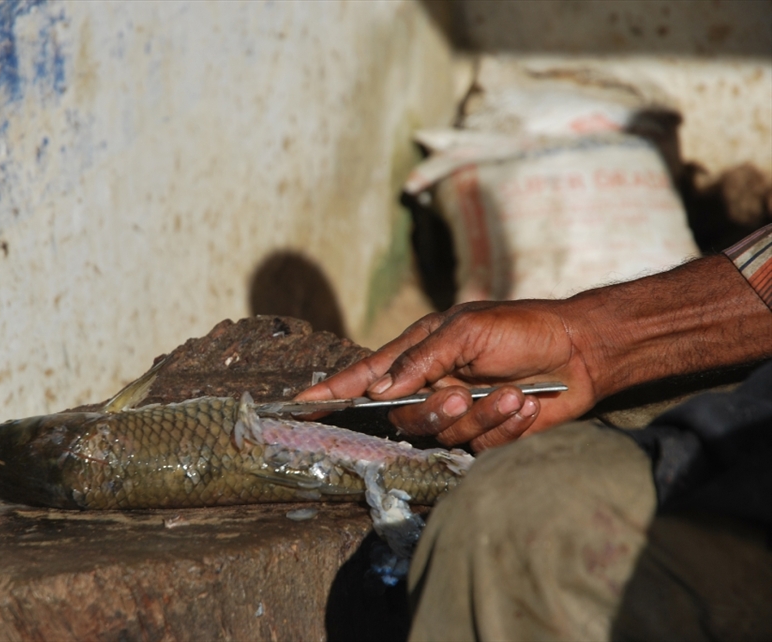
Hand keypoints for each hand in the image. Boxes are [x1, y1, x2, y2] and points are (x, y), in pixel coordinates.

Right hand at [297, 300, 600, 451]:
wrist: (581, 349)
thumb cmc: (522, 327)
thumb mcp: (468, 328)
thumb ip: (423, 357)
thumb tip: (381, 387)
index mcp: (419, 356)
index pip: (367, 377)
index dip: (334, 391)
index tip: (300, 404)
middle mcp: (432, 387)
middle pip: (404, 417)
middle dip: (432, 410)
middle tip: (462, 394)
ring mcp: (459, 413)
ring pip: (445, 435)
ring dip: (483, 416)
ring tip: (516, 393)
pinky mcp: (489, 435)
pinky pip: (483, 446)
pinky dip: (508, 425)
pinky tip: (529, 405)